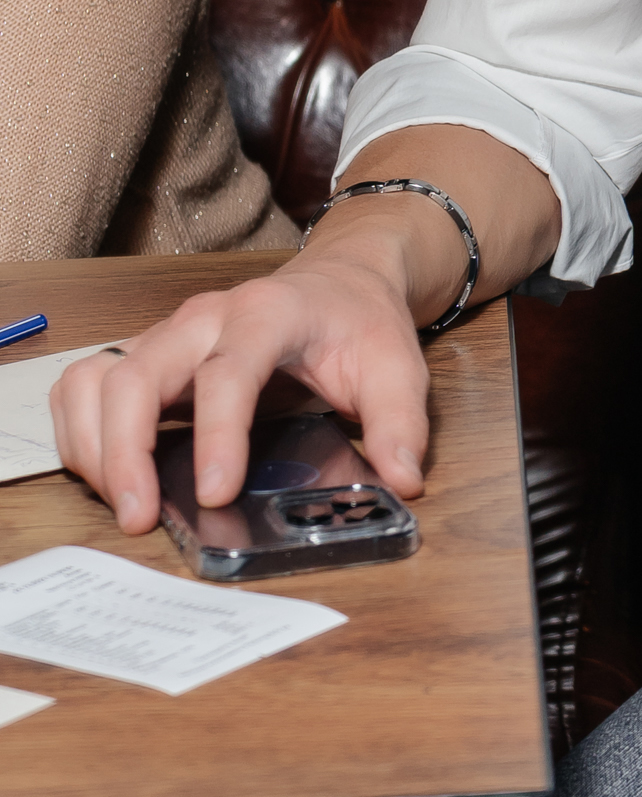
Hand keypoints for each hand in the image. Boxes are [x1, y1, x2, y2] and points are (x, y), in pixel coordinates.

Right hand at [49, 213, 444, 536]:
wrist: (340, 280)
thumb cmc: (360, 323)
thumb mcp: (397, 366)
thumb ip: (401, 423)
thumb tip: (403, 481)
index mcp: (268, 314)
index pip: (229, 372)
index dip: (216, 433)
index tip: (215, 492)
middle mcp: (204, 319)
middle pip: (137, 375)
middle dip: (126, 451)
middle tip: (140, 517)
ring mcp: (169, 335)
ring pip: (97, 378)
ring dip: (94, 445)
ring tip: (123, 503)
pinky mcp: (148, 356)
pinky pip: (87, 385)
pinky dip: (82, 433)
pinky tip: (108, 475)